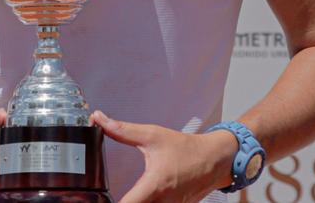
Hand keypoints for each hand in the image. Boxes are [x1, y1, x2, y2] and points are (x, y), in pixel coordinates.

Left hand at [91, 110, 236, 202]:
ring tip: (126, 194)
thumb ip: (122, 130)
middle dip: (122, 202)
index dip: (111, 202)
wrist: (215, 160)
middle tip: (106, 195)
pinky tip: (141, 197)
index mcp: (154, 186)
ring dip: (135, 202)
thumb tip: (99, 120)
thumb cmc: (185, 148)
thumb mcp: (152, 136)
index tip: (100, 197)